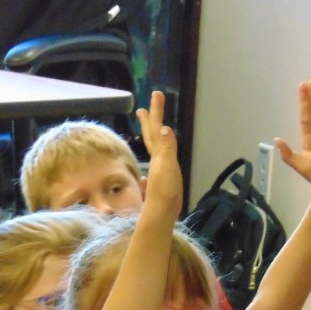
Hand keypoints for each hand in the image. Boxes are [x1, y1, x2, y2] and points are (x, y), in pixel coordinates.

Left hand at [136, 90, 182, 217]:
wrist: (160, 216)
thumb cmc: (165, 192)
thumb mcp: (168, 167)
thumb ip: (166, 147)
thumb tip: (164, 127)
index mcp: (158, 155)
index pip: (156, 129)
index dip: (156, 112)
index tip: (156, 94)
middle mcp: (156, 162)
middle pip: (150, 138)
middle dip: (149, 122)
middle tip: (142, 109)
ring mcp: (158, 173)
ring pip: (153, 152)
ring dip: (152, 140)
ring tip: (151, 132)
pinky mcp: (161, 185)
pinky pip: (156, 171)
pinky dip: (155, 165)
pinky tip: (149, 171)